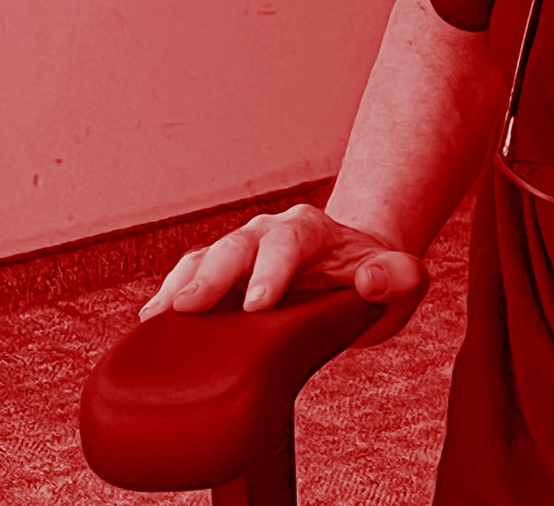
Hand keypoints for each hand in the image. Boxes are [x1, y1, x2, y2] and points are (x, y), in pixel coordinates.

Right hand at [137, 202, 428, 346]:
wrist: (356, 273)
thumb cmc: (377, 278)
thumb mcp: (402, 279)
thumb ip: (399, 276)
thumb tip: (372, 280)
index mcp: (311, 230)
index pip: (289, 242)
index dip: (271, 271)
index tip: (257, 305)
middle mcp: (269, 234)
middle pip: (237, 246)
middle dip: (213, 275)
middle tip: (190, 307)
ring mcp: (241, 254)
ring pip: (204, 259)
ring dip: (182, 285)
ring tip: (158, 317)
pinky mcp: (221, 278)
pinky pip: (189, 279)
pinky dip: (170, 297)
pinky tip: (151, 323)